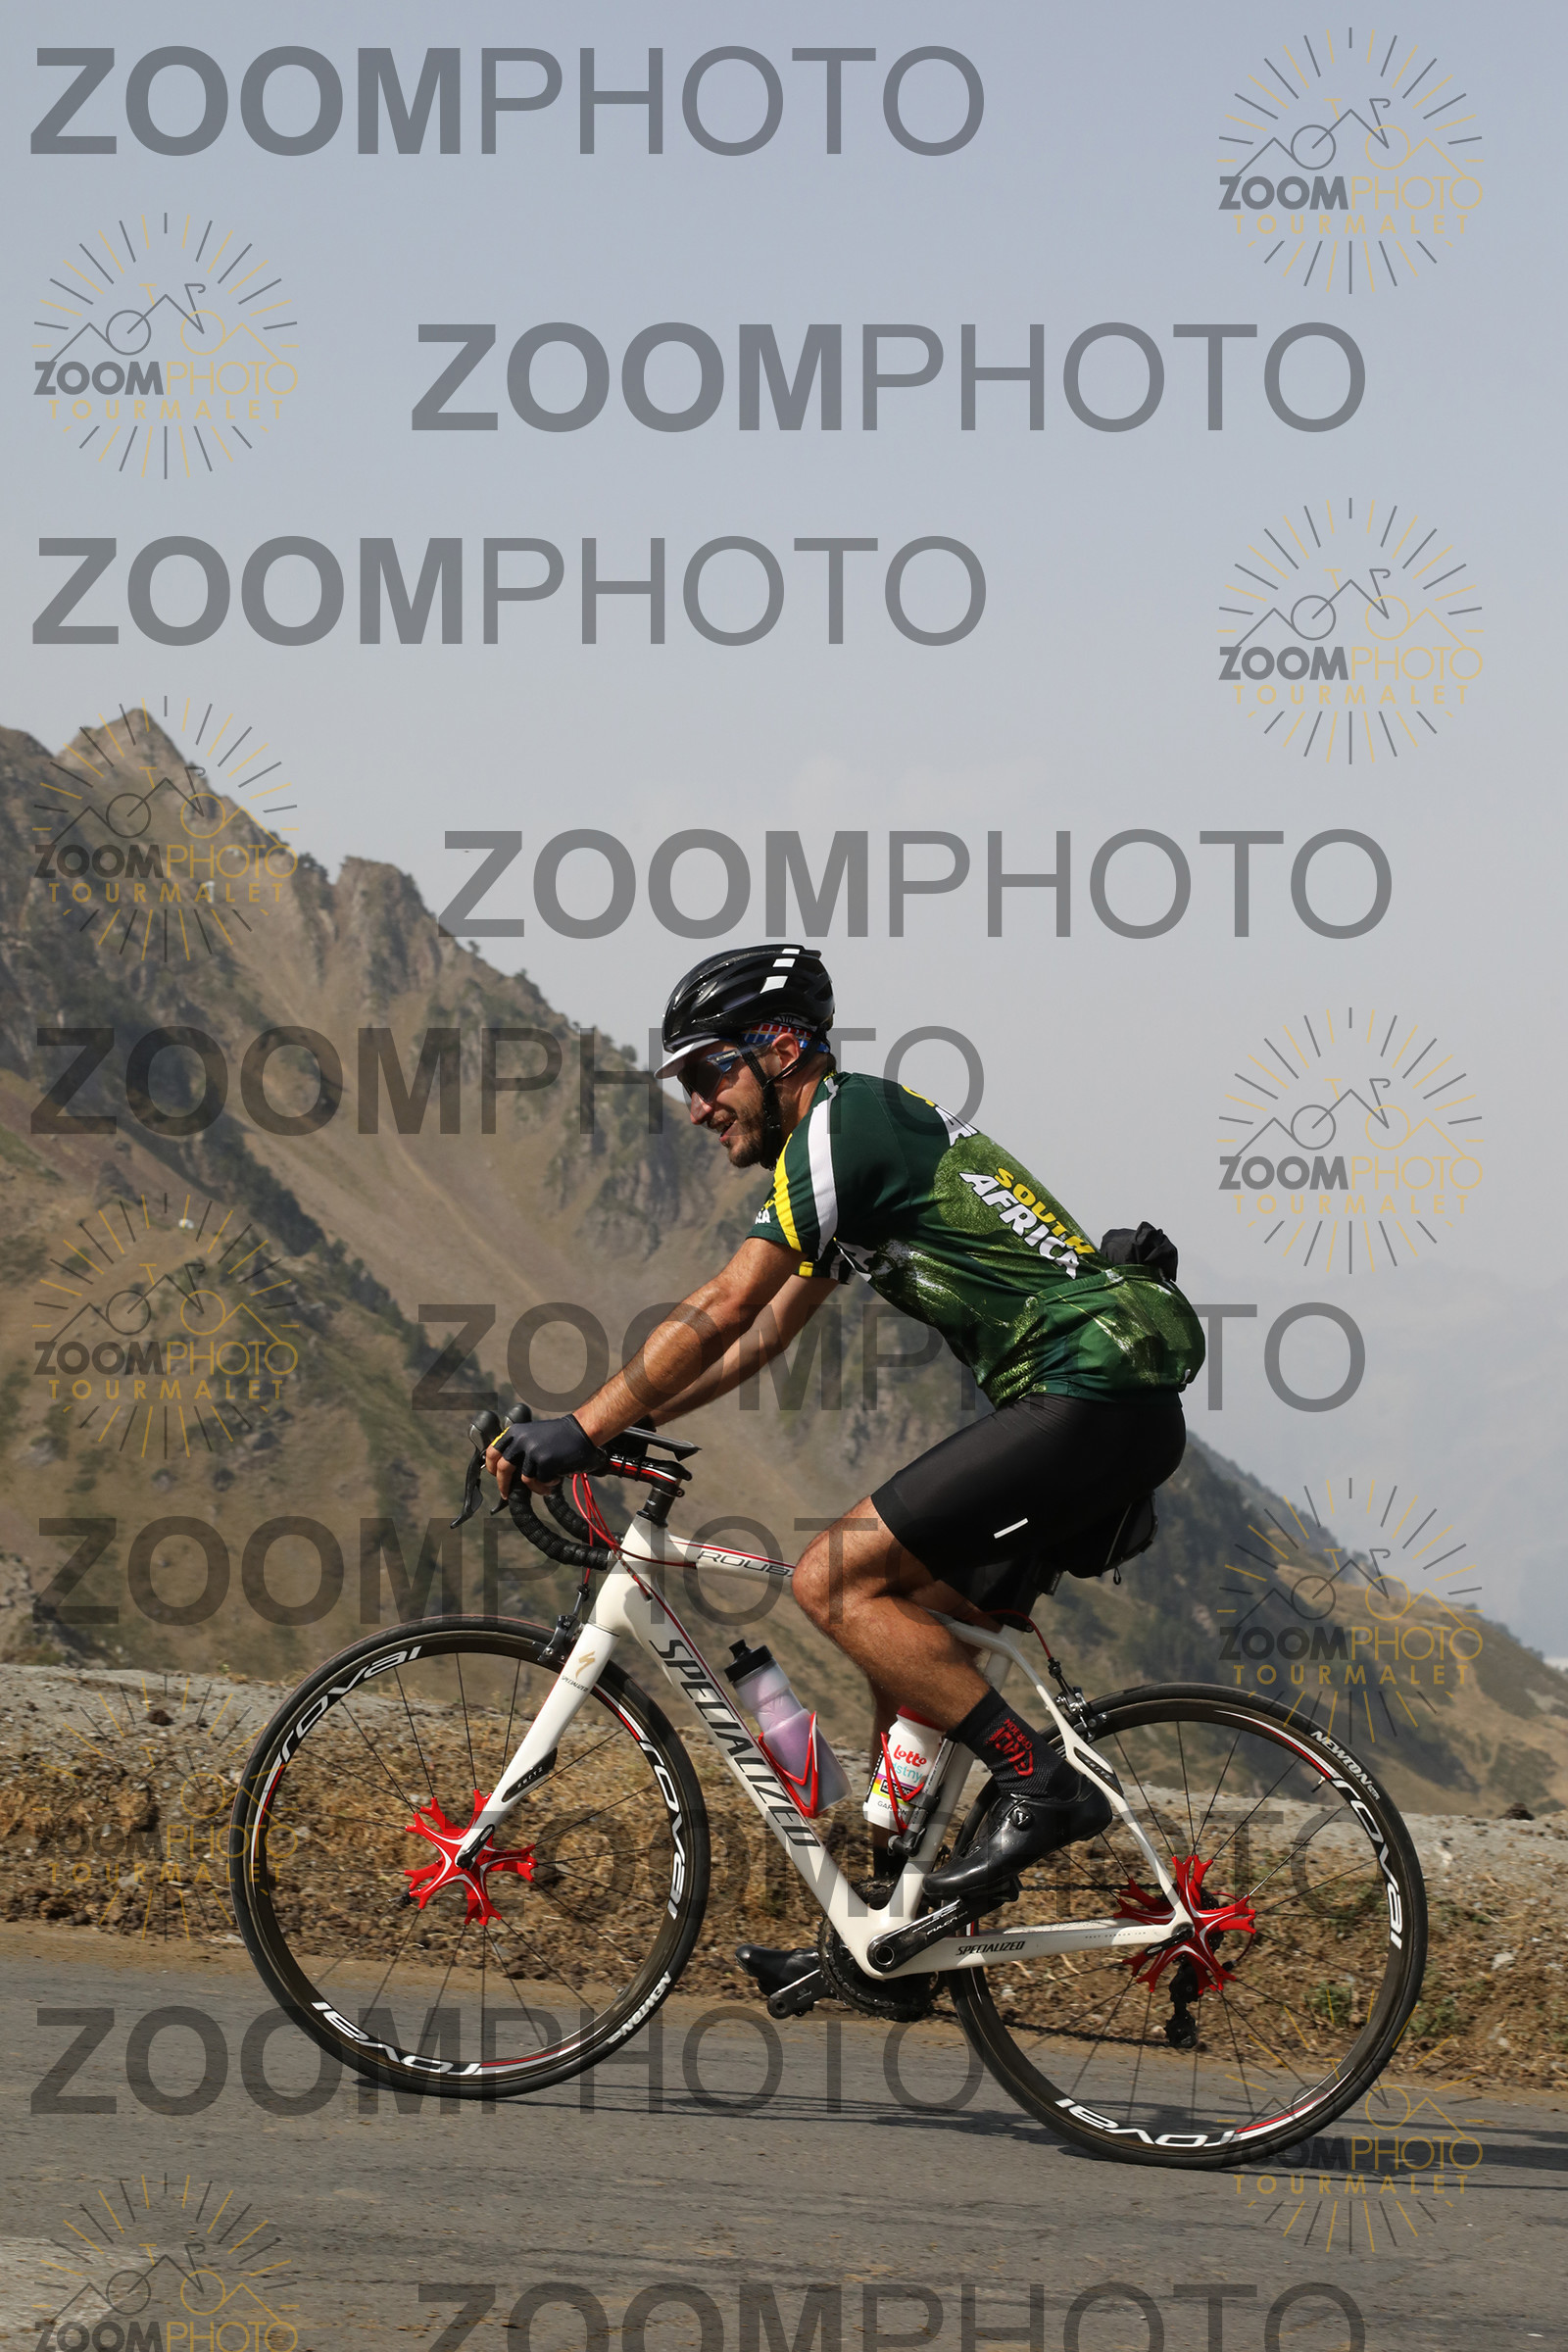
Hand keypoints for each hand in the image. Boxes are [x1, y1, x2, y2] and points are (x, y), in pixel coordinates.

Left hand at [486, 1413, 606, 1497]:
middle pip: (503, 1469)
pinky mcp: (544, 1461)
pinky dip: (548, 1484)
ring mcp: (532, 1451)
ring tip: (547, 1485)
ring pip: (524, 1479)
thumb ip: (517, 1447)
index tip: (494, 1476)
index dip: (491, 1467)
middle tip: (506, 1494)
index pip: (493, 1451)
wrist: (581, 1431)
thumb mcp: (532, 1434)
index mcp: (515, 1432)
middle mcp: (521, 1440)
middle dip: (503, 1485)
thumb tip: (504, 1470)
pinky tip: (556, 1479)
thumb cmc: (559, 1435)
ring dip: (536, 1486)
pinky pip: (540, 1482)